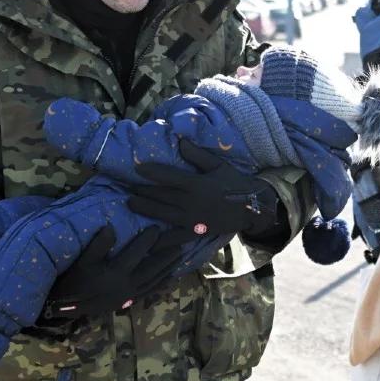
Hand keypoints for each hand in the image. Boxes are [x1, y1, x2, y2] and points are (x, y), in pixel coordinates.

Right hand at [39, 225, 199, 324]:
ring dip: (167, 268)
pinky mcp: (127, 302)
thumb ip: (98, 245)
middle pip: (151, 268)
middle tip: (180, 243)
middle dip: (165, 255)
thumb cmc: (73, 280)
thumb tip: (111, 227)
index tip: (157, 228)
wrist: (66, 306)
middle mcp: (126, 285)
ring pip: (153, 280)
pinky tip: (169, 279)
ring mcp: (128, 295)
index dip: (147, 240)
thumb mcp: (82, 260)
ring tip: (179, 256)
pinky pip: (148, 292)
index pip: (136, 253)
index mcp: (115, 273)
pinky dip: (160, 284)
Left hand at [129, 140, 280, 238]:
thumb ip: (198, 155)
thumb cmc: (235, 183)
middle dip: (142, 191)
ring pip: (163, 214)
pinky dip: (161, 239)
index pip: (168, 177)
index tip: (136, 168)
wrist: (252, 207)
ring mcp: (193, 219)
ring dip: (145, 209)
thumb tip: (179, 141)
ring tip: (130, 204)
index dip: (151, 172)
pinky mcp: (196, 232)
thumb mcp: (219, 165)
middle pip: (161, 196)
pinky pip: (175, 237)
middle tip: (127, 187)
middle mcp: (192, 203)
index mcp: (197, 184)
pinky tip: (147, 239)